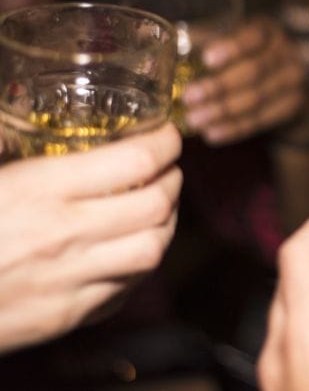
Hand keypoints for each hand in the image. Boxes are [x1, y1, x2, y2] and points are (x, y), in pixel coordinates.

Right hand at [0, 124, 181, 352]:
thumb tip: (18, 109)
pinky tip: (131, 248)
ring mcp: (68, 281)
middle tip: (169, 169)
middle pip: (158, 204)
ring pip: (153, 249)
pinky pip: (126, 289)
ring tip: (160, 206)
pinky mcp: (63, 317)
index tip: (169, 135)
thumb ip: (8, 139)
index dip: (166, 143)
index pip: (137, 160)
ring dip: (167, 223)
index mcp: (41, 190)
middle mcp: (65, 236)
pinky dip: (140, 264)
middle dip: (174, 180)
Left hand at [183, 17, 305, 144]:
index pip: (254, 36)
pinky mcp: (292, 107)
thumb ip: (202, 41)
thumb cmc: (244, 58)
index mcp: (268, 30)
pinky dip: (235, 129)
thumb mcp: (228, 43)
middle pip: (254, 71)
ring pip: (257, 98)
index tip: (206, 59)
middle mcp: (287, 52)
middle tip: (188, 98)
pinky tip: (212, 134)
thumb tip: (153, 46)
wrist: (284, 85)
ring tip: (194, 120)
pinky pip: (262, 120)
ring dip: (223, 111)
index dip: (232, 48)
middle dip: (219, 86)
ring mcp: (294, 81)